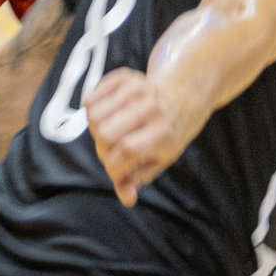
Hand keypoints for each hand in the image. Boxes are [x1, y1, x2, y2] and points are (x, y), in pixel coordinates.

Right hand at [84, 66, 197, 206]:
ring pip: (93, 116)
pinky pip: (90, 99)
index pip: (124, 153)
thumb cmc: (170, 131)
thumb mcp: (162, 157)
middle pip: (104, 134)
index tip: (118, 171)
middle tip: (113, 150)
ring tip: (112, 131)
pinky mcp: (124, 77)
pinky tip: (108, 114)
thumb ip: (139, 177)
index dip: (114, 168)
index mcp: (163, 132)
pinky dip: (92, 110)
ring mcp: (137, 89)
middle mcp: (151, 108)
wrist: (184, 91)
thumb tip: (127, 199)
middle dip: (103, 149)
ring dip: (96, 130)